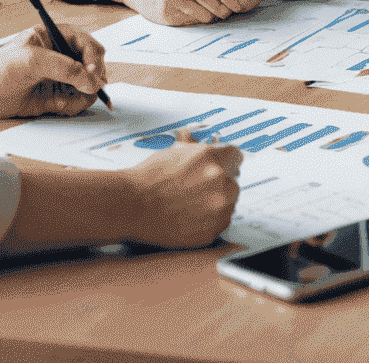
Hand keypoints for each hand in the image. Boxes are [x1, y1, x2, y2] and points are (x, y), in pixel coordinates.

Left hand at [0, 23, 105, 117]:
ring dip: (82, 95)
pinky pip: (74, 101)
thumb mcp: (34, 61)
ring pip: (86, 86)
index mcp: (56, 37)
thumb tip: (91, 79)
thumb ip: (65, 68)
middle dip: (92, 79)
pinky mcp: (53, 96)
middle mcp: (60, 56)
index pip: (86, 44)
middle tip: (89, 90)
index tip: (92, 74)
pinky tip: (58, 105)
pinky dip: (72, 106)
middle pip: (91, 66)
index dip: (93, 59)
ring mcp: (58, 77)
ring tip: (67, 100)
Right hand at [125, 131, 242, 246]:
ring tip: (192, 205)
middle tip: (199, 190)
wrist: (133, 205)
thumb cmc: (149, 177)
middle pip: (233, 182)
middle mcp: (218, 180)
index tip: (221, 168)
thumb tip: (196, 138)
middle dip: (220, 185)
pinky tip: (191, 217)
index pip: (236, 157)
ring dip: (217, 204)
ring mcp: (216, 207)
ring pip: (229, 204)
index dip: (226, 162)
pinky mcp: (211, 231)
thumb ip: (192, 145)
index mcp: (211, 157)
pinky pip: (220, 224)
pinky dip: (210, 222)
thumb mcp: (173, 151)